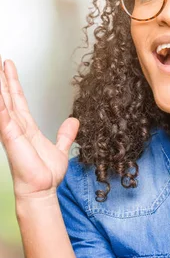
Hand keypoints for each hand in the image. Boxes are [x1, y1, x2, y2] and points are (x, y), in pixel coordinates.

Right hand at [0, 56, 78, 198]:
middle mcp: (17, 127)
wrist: (43, 190)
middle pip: (8, 97)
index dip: (12, 83)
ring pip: (3, 104)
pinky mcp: (11, 138)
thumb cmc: (46, 174)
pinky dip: (1, 107)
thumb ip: (65, 135)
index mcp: (27, 127)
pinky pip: (4, 118)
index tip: (8, 67)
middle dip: (3, 79)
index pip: (18, 100)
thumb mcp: (60, 148)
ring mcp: (12, 132)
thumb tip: (73, 121)